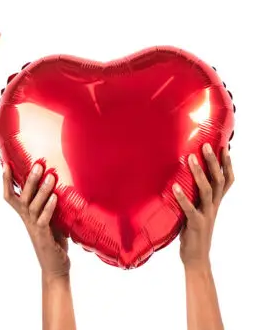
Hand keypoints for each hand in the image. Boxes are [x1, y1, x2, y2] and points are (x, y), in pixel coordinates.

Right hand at [4, 162, 70, 279]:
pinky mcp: (43, 235)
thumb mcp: (51, 220)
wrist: (54, 268)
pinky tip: (54, 197)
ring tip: (51, 176)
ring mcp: (34, 227)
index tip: (6, 164)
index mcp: (25, 214)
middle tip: (37, 164)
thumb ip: (50, 206)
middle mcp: (26, 219)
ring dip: (41, 190)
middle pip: (22, 197)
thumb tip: (60, 186)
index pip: (10, 195)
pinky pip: (44, 219)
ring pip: (33, 205)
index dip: (6, 181)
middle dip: (28, 180)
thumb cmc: (53, 242)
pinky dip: (49, 207)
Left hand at [174, 144, 233, 269]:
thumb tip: (183, 177)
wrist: (197, 258)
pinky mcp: (195, 224)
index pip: (227, 180)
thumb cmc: (194, 232)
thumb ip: (195, 196)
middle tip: (206, 145)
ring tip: (191, 158)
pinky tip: (175, 187)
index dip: (227, 164)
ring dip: (199, 174)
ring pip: (207, 191)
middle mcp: (213, 206)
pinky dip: (182, 197)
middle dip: (214, 162)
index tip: (224, 146)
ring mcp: (206, 215)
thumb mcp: (198, 210)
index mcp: (215, 202)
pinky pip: (190, 209)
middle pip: (219, 181)